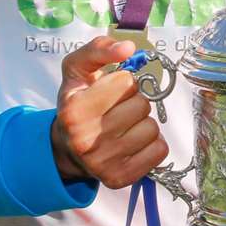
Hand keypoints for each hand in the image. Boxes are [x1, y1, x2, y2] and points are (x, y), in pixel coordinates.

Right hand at [51, 36, 168, 188]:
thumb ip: (99, 49)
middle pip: (142, 105)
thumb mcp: (77, 70)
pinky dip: (152, 144)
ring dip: (143, 124)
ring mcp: (103, 162)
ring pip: (152, 128)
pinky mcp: (120, 178)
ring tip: (123, 127)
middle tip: (116, 110)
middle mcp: (86, 139)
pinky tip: (132, 143)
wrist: (66, 148)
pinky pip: (159, 150)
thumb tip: (129, 47)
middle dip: (134, 103)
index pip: (126, 82)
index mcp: (75, 109)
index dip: (123, 83)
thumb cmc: (77, 103)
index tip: (109, 91)